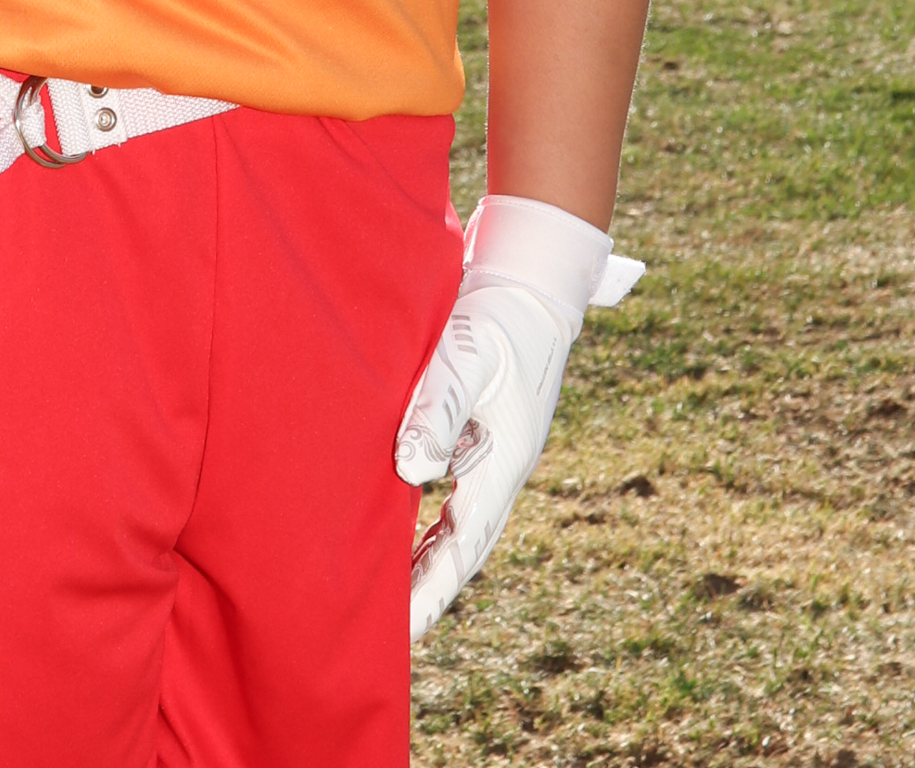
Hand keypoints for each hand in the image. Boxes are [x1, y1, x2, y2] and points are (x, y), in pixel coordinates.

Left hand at [396, 196, 641, 644]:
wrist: (531, 279)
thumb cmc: (500, 315)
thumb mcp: (467, 356)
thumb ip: (438, 408)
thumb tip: (409, 469)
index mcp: (502, 461)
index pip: (462, 545)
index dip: (430, 591)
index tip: (401, 634)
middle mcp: (498, 466)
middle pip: (459, 546)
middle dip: (425, 590)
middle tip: (383, 636)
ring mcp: (491, 450)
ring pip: (454, 521)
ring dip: (423, 556)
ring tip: (383, 594)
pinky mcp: (479, 430)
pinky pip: (449, 489)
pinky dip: (423, 515)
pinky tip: (397, 522)